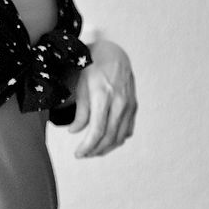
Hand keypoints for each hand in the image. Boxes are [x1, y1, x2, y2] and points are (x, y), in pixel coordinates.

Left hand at [68, 39, 136, 156]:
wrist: (114, 54)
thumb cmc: (93, 68)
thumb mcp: (81, 87)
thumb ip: (80, 111)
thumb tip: (74, 132)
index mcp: (103, 95)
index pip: (97, 130)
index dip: (87, 146)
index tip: (78, 154)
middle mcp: (119, 101)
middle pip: (109, 137)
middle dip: (95, 150)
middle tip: (82, 154)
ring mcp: (129, 105)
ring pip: (120, 137)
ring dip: (106, 148)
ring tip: (92, 151)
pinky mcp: (134, 106)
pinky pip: (127, 130)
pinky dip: (117, 139)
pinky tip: (106, 140)